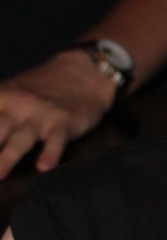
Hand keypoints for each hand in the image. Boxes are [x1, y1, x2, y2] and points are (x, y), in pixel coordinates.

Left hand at [0, 50, 115, 177]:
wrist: (85, 71)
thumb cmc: (44, 87)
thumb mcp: (11, 92)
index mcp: (0, 97)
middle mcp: (16, 105)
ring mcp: (41, 115)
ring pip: (19, 139)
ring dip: (5, 157)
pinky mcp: (64, 123)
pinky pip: (56, 141)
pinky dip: (50, 154)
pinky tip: (44, 168)